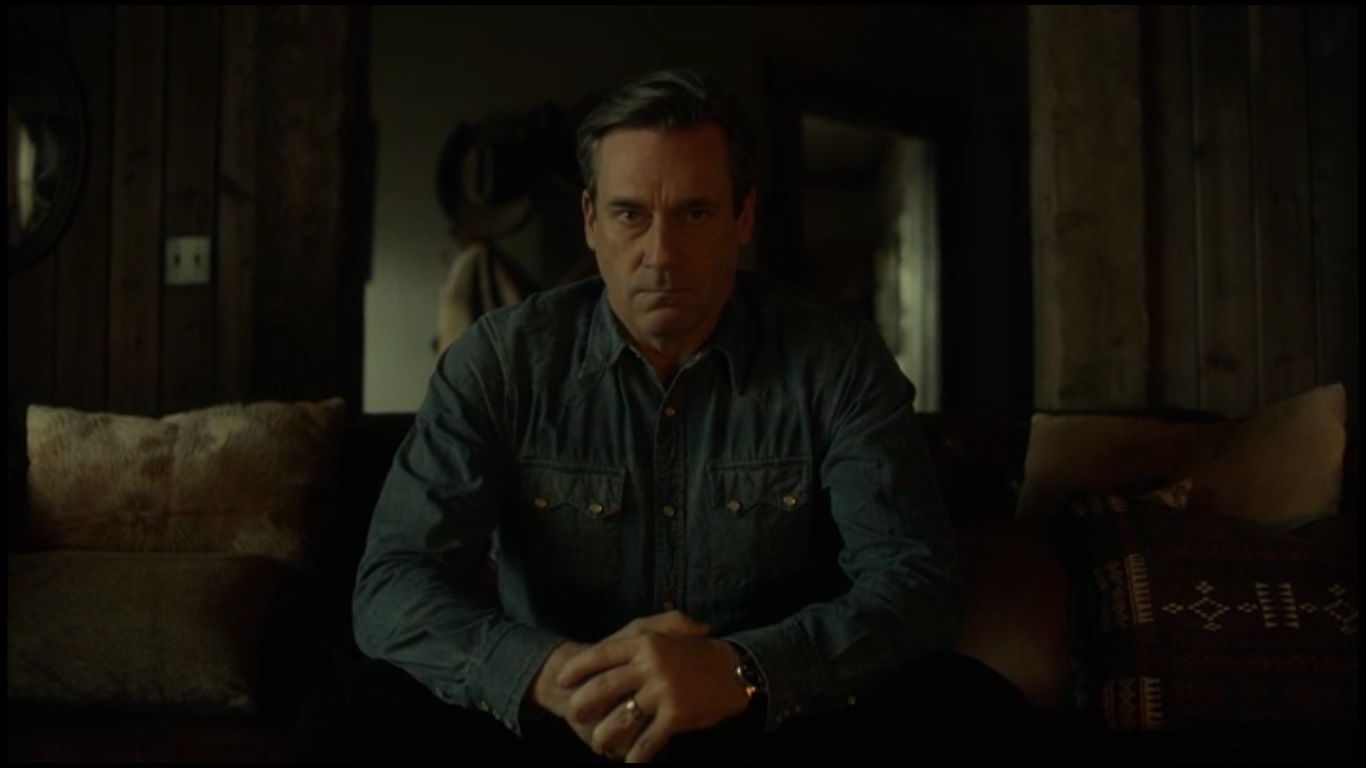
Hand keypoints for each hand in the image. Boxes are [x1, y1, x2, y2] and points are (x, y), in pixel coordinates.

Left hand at [557, 612, 749, 762]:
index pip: (599, 656)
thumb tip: (609, 650)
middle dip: (581, 704)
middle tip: (573, 714)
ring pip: (620, 718)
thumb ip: (640, 631)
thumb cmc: (695, 651)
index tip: (560, 681)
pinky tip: (630, 762)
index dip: (577, 670)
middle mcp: (649, 665)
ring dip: (604, 735)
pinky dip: (635, 755)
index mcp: (644, 643)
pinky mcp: (675, 714)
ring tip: (598, 743)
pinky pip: (647, 740)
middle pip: (602, 688)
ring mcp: (662, 690)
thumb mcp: (668, 630)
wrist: (734, 669)